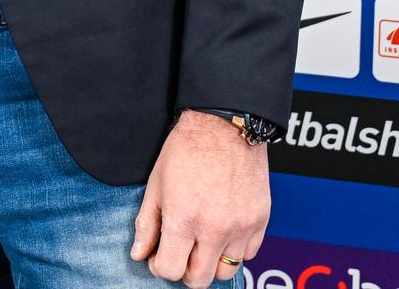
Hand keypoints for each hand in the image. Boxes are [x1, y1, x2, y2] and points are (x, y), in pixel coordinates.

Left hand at [131, 111, 269, 285]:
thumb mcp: (157, 184)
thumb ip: (147, 223)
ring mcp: (240, 227)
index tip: (159, 255)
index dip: (159, 266)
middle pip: (199, 280)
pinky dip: (234, 250)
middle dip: (184, 271)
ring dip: (210, 263)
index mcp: (183, 218)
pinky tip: (223, 232)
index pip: (170, 270)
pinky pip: (248, 254)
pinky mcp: (260, 220)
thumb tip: (139, 253)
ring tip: (202, 242)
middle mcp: (214, 228)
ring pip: (225, 272)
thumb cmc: (188, 147)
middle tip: (180, 253)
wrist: (225, 124)